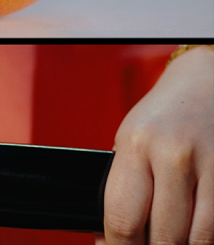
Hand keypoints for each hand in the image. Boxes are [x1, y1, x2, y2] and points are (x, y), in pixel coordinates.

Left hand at [99, 46, 213, 244]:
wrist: (207, 82)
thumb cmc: (163, 116)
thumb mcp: (130, 142)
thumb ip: (124, 188)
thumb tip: (108, 237)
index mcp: (136, 146)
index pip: (122, 218)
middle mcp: (174, 156)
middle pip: (163, 236)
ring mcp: (212, 166)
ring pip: (198, 239)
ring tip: (171, 240)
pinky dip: (206, 237)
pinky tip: (194, 233)